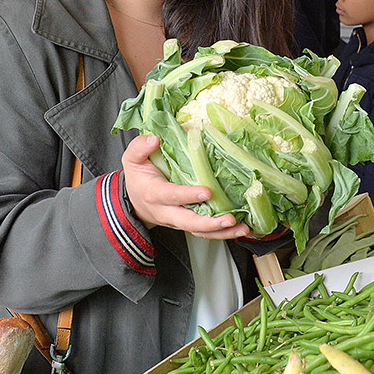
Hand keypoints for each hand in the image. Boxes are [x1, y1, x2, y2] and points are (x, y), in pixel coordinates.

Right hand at [120, 135, 250, 239]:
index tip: (206, 191)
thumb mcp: (132, 159)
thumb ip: (139, 148)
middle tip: (229, 219)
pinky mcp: (187, 224)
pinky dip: (223, 233)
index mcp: (153, 194)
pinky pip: (205, 232)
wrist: (135, 201)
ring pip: (199, 231)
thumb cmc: (138, 178)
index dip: (188, 195)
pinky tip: (239, 229)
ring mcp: (178, 221)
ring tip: (241, 228)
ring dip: (221, 232)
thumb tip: (153, 140)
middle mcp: (166, 212)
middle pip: (188, 222)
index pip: (172, 196)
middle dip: (209, 223)